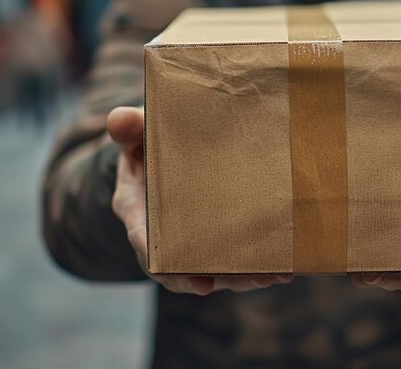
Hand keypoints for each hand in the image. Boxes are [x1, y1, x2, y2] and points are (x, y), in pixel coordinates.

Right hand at [107, 106, 292, 294]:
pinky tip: (280, 270)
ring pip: (209, 270)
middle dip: (215, 277)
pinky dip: (251, 269)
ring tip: (270, 276)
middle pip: (181, 268)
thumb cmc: (146, 144)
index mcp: (136, 211)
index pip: (147, 242)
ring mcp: (183, 242)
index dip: (169, 264)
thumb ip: (130, 128)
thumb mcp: (136, 135)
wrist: (155, 153)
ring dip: (239, 277)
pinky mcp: (206, 243)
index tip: (194, 279)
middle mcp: (158, 235)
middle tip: (248, 279)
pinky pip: (225, 263)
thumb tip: (120, 120)